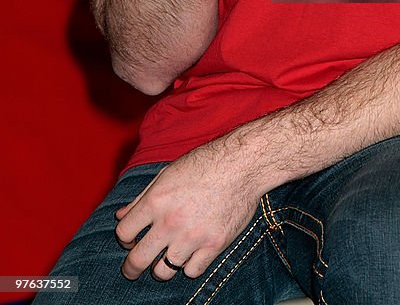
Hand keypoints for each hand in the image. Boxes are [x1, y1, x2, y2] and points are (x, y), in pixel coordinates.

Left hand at [114, 138, 263, 280]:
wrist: (242, 165)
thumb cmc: (205, 163)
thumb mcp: (168, 173)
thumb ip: (142, 197)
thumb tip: (121, 216)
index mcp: (156, 200)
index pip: (124, 233)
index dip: (124, 238)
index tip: (129, 240)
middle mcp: (170, 222)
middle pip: (137, 260)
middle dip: (130, 268)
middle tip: (132, 270)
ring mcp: (192, 237)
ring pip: (163, 272)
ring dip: (161, 267)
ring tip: (166, 259)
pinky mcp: (214, 245)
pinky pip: (191, 271)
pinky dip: (189, 266)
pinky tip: (192, 253)